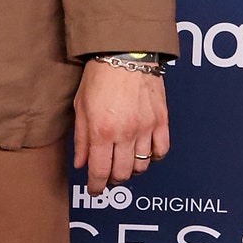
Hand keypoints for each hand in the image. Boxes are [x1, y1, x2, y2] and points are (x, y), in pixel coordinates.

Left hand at [72, 60, 169, 198]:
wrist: (126, 52)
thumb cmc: (99, 76)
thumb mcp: (81, 106)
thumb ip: (81, 139)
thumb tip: (81, 164)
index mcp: (102, 131)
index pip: (99, 172)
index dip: (95, 186)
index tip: (93, 190)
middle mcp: (125, 133)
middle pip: (122, 173)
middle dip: (111, 180)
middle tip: (106, 176)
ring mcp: (146, 128)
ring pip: (141, 166)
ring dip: (131, 170)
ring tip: (123, 163)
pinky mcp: (161, 120)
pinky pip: (161, 151)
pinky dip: (152, 157)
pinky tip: (144, 153)